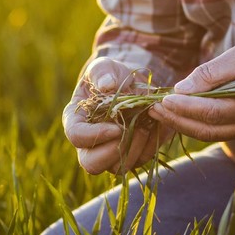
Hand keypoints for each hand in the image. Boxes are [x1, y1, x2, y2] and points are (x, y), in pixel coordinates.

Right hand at [63, 57, 171, 174]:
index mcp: (76, 120)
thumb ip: (102, 72)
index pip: (76, 136)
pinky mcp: (131, 154)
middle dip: (113, 152)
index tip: (116, 127)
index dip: (95, 135)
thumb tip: (107, 85)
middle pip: (92, 164)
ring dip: (136, 150)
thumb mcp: (104, 67)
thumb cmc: (111, 75)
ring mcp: (110, 152)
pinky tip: (158, 124)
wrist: (130, 83)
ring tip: (147, 125)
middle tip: (133, 132)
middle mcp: (90, 142)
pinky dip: (152, 144)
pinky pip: (141, 160)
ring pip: (118, 168)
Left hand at [147, 34, 234, 140]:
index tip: (161, 98)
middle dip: (175, 119)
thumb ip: (214, 73)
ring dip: (181, 123)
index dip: (182, 107)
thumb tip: (183, 88)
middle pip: (203, 129)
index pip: (208, 112)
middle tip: (151, 107)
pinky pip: (214, 129)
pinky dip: (193, 122)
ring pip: (207, 133)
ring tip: (158, 110)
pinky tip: (178, 111)